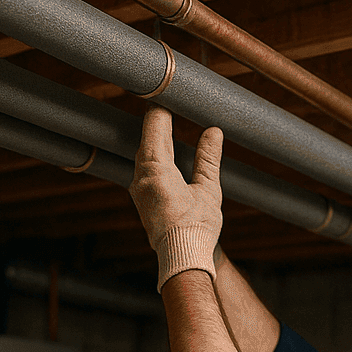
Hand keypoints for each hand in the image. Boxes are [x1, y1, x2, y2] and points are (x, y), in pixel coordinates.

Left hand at [128, 106, 224, 292]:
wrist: (182, 258)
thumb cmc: (196, 226)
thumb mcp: (208, 189)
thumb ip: (208, 158)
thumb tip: (213, 131)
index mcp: (155, 169)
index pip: (155, 126)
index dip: (161, 108)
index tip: (169, 93)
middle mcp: (140, 177)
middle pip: (147, 139)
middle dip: (159, 123)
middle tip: (171, 105)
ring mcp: (138, 189)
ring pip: (144, 155)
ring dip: (157, 140)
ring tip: (170, 126)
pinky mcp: (142, 200)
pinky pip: (145, 169)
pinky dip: (155, 157)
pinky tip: (166, 156)